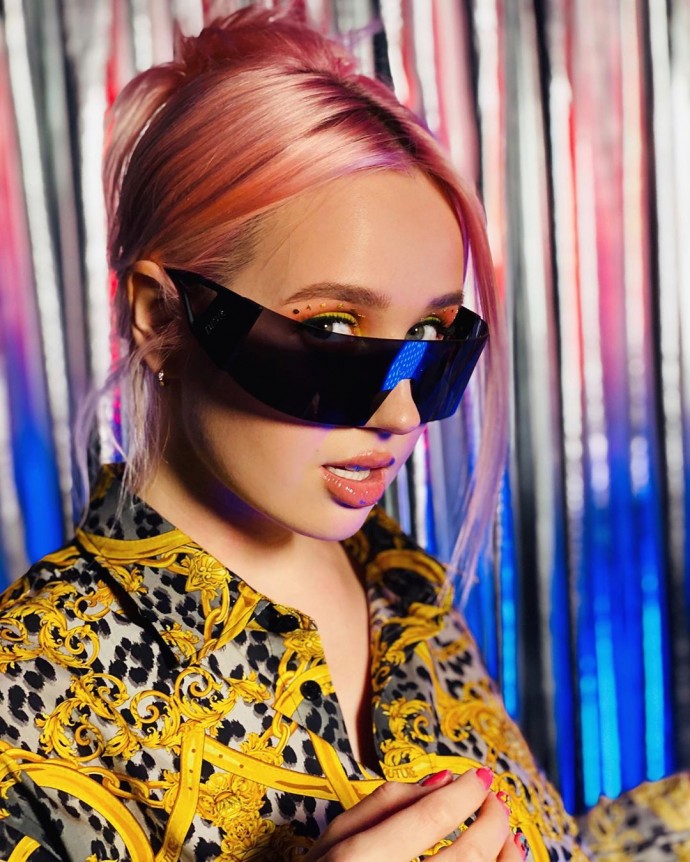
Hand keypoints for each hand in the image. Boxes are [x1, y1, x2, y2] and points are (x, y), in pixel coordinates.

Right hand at [304, 767, 527, 860]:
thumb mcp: (335, 837)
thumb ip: (383, 804)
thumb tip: (440, 780)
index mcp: (361, 859)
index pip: (430, 818)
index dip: (466, 793)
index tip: (482, 776)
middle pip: (466, 857)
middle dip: (493, 821)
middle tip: (496, 800)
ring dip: (504, 855)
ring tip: (506, 834)